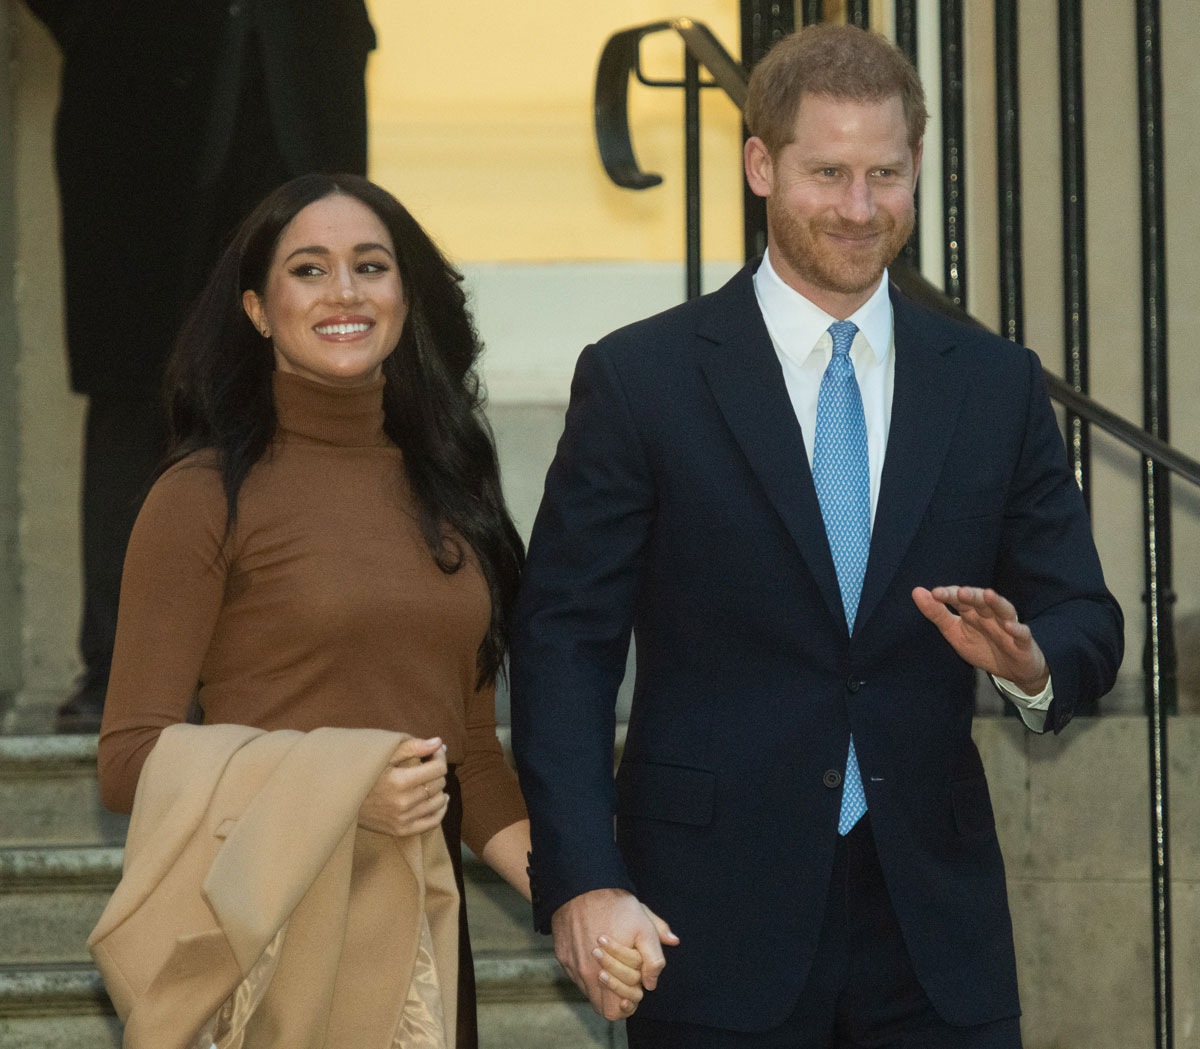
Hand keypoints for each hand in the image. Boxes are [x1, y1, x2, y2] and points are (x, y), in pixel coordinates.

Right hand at [357, 736, 448, 836]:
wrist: (343, 800)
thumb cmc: (366, 772)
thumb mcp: (384, 755)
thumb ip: (413, 746)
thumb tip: (440, 742)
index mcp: (399, 781)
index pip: (438, 769)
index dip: (440, 756)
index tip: (435, 751)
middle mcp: (403, 802)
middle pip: (439, 784)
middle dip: (437, 770)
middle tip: (429, 764)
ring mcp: (403, 819)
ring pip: (438, 801)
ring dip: (439, 789)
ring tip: (432, 780)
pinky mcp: (401, 830)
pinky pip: (432, 822)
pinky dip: (440, 810)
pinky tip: (439, 799)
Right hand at [551, 889, 678, 1019]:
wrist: (582, 886)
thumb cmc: (615, 905)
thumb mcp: (644, 923)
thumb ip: (655, 953)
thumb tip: (659, 971)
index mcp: (609, 972)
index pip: (616, 1011)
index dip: (629, 1002)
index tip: (635, 988)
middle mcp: (587, 975)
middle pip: (602, 1007)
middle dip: (616, 995)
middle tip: (626, 978)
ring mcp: (573, 967)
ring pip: (589, 991)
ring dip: (601, 984)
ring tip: (611, 963)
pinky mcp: (563, 957)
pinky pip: (576, 975)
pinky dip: (587, 970)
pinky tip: (596, 952)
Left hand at [912, 585, 1048, 693]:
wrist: (1013, 671)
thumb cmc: (983, 647)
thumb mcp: (955, 633)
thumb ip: (937, 614)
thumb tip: (916, 591)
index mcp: (973, 612)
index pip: (960, 599)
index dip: (949, 595)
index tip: (934, 593)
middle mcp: (991, 615)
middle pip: (982, 601)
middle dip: (971, 595)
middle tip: (960, 592)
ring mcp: (1008, 627)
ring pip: (1004, 611)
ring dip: (996, 603)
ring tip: (987, 595)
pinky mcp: (1023, 642)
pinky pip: (1022, 634)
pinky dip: (1017, 629)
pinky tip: (1009, 626)